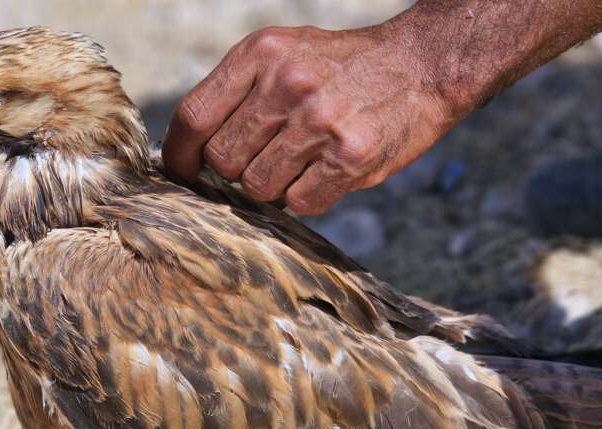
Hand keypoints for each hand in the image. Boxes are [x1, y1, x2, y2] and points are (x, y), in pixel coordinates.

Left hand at [162, 25, 454, 214]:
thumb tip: (191, 150)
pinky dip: (307, 196)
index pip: (194, 116)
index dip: (180, 153)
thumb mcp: (283, 54)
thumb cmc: (341, 68)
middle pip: (224, 160)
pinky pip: (300, 202)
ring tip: (302, 159)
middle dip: (237, 170)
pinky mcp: (350, 156)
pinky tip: (326, 170)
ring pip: (259, 187)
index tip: (181, 171)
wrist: (422, 65)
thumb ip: (238, 93)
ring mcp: (320, 121)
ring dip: (274, 185)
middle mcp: (287, 83)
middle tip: (267, 156)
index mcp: (261, 53)